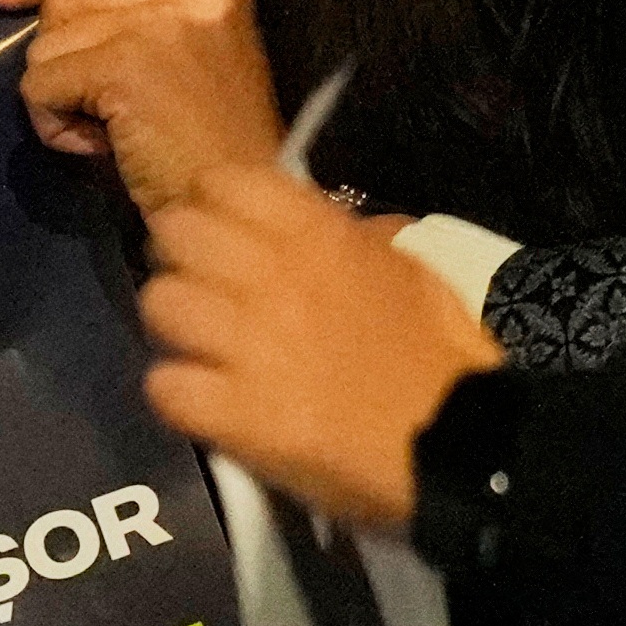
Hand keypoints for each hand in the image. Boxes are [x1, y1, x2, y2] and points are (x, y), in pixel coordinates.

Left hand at [0, 0, 285, 214]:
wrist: (238, 207)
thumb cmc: (205, 145)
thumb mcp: (176, 50)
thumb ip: (114, 7)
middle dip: (61, 46)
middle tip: (103, 99)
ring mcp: (161, 21)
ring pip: (47, 36)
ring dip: (58, 91)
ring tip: (108, 127)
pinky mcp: (127, 66)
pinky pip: (40, 82)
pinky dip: (52, 123)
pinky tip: (97, 145)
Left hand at [139, 170, 497, 527]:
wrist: (465, 443)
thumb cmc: (446, 354)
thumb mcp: (413, 269)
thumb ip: (358, 240)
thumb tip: (332, 227)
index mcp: (318, 234)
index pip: (222, 182)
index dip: (212, 206)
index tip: (225, 233)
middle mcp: (272, 276)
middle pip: (174, 233)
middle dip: (181, 259)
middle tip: (205, 290)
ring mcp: (248, 345)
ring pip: (159, 304)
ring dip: (176, 328)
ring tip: (202, 350)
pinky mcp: (235, 414)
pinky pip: (164, 386)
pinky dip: (178, 394)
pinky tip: (206, 402)